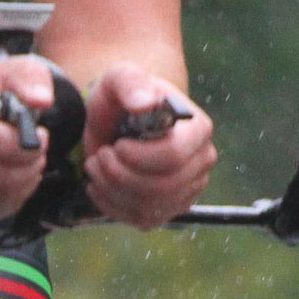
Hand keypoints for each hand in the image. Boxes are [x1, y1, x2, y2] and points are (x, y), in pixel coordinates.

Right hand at [0, 53, 52, 222]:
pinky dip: (2, 203)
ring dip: (21, 188)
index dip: (37, 146)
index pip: (10, 149)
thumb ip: (32, 80)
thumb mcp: (15, 71)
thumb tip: (42, 100)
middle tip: (35, 155)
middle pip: (5, 180)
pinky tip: (6, 182)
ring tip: (22, 166)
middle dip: (32, 169)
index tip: (40, 135)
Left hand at [82, 63, 215, 227]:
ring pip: (151, 206)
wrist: (116, 121)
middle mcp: (201, 161)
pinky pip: (143, 220)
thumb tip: (145, 103)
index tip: (116, 145)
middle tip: (99, 157)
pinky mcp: (170, 209)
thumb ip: (130, 83)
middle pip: (163, 186)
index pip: (174, 156)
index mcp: (198, 128)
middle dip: (120, 175)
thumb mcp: (119, 79)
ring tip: (96, 166)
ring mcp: (188, 188)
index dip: (138, 157)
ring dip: (113, 189)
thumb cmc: (121, 98)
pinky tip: (100, 185)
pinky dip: (113, 206)